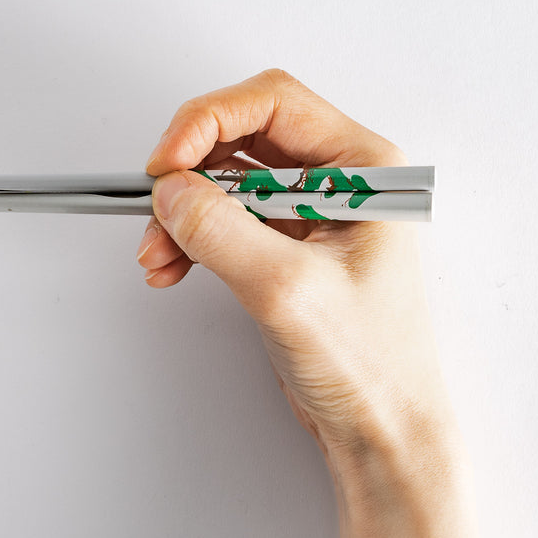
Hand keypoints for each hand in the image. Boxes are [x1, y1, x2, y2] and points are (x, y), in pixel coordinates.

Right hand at [136, 69, 454, 466]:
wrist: (380, 433)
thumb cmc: (372, 367)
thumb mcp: (287, 290)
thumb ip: (221, 231)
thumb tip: (171, 190)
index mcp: (364, 170)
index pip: (272, 104)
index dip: (208, 121)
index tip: (168, 162)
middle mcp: (338, 181)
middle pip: (242, 134)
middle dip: (189, 167)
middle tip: (156, 198)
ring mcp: (309, 213)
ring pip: (225, 177)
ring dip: (182, 208)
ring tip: (158, 250)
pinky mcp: (284, 245)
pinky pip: (223, 217)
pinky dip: (189, 234)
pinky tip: (170, 263)